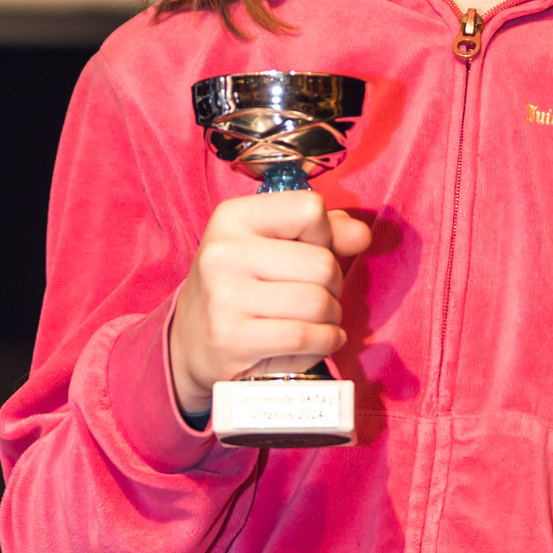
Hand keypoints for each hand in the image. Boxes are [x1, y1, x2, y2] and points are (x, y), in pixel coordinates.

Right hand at [168, 189, 373, 425]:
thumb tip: (361, 235)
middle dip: (332, 286)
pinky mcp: (230, 338)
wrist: (191, 342)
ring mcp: (223, 296)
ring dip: (330, 318)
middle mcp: (223, 252)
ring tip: (314, 321)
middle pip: (323, 263)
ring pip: (318, 303)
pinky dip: (324, 342)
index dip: (324, 236)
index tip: (307, 253)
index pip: (310, 209)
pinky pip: (304, 337)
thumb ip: (322, 233)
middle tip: (314, 296)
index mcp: (232, 217)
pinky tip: (316, 341)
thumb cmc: (242, 288)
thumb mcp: (271, 247)